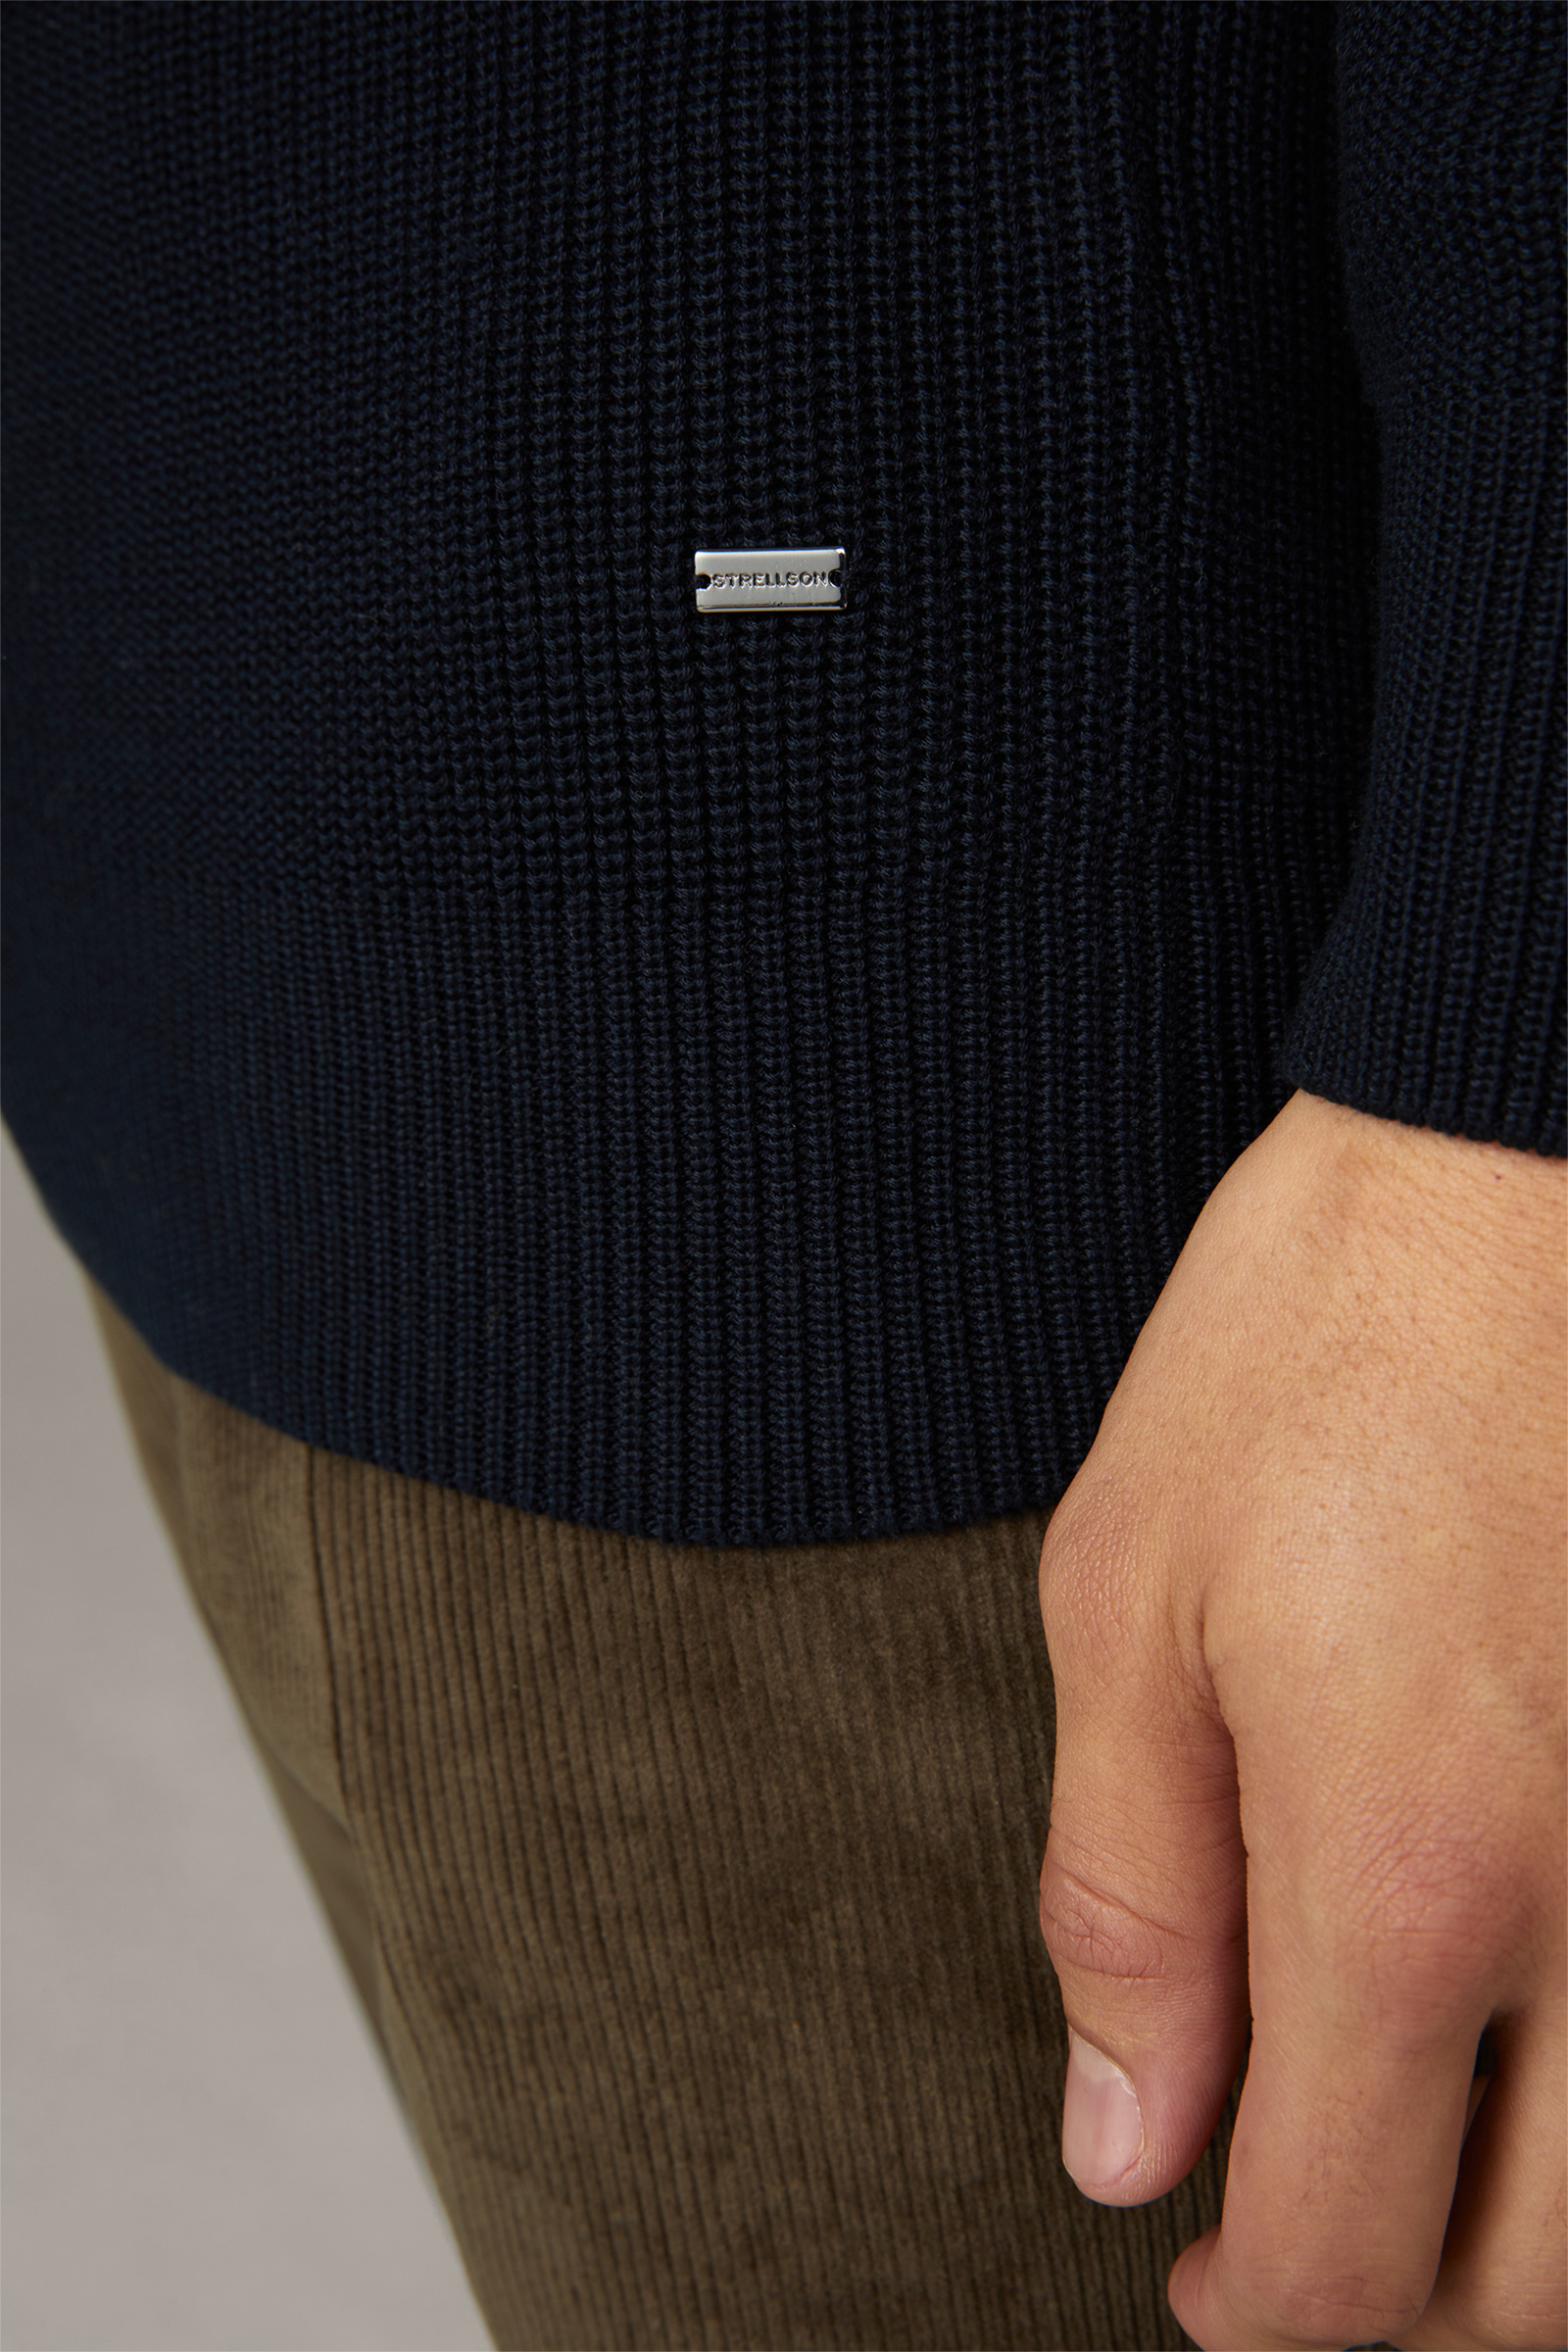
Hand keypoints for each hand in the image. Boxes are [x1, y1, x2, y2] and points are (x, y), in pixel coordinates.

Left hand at [1036, 1089, 1565, 2349]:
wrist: (1521, 1159)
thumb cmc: (1309, 1349)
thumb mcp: (1132, 1600)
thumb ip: (1132, 1899)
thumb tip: (1128, 2145)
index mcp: (1405, 1872)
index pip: (1345, 2251)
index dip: (1249, 2308)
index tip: (1189, 2269)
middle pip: (1537, 2289)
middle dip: (1398, 2306)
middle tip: (1293, 2232)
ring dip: (1528, 2232)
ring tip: (1411, 2141)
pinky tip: (1526, 2016)